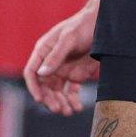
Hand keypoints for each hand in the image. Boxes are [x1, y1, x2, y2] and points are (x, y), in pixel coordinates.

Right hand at [24, 0, 102, 114]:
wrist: (103, 24)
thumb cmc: (83, 26)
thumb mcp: (69, 39)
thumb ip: (56, 56)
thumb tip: (41, 74)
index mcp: (44, 51)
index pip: (32, 72)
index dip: (34, 87)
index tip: (39, 99)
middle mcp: (50, 63)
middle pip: (44, 86)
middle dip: (49, 99)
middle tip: (58, 109)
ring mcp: (63, 70)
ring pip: (57, 92)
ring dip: (60, 102)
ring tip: (68, 112)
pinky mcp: (75, 75)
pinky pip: (71, 91)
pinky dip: (72, 100)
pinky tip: (77, 107)